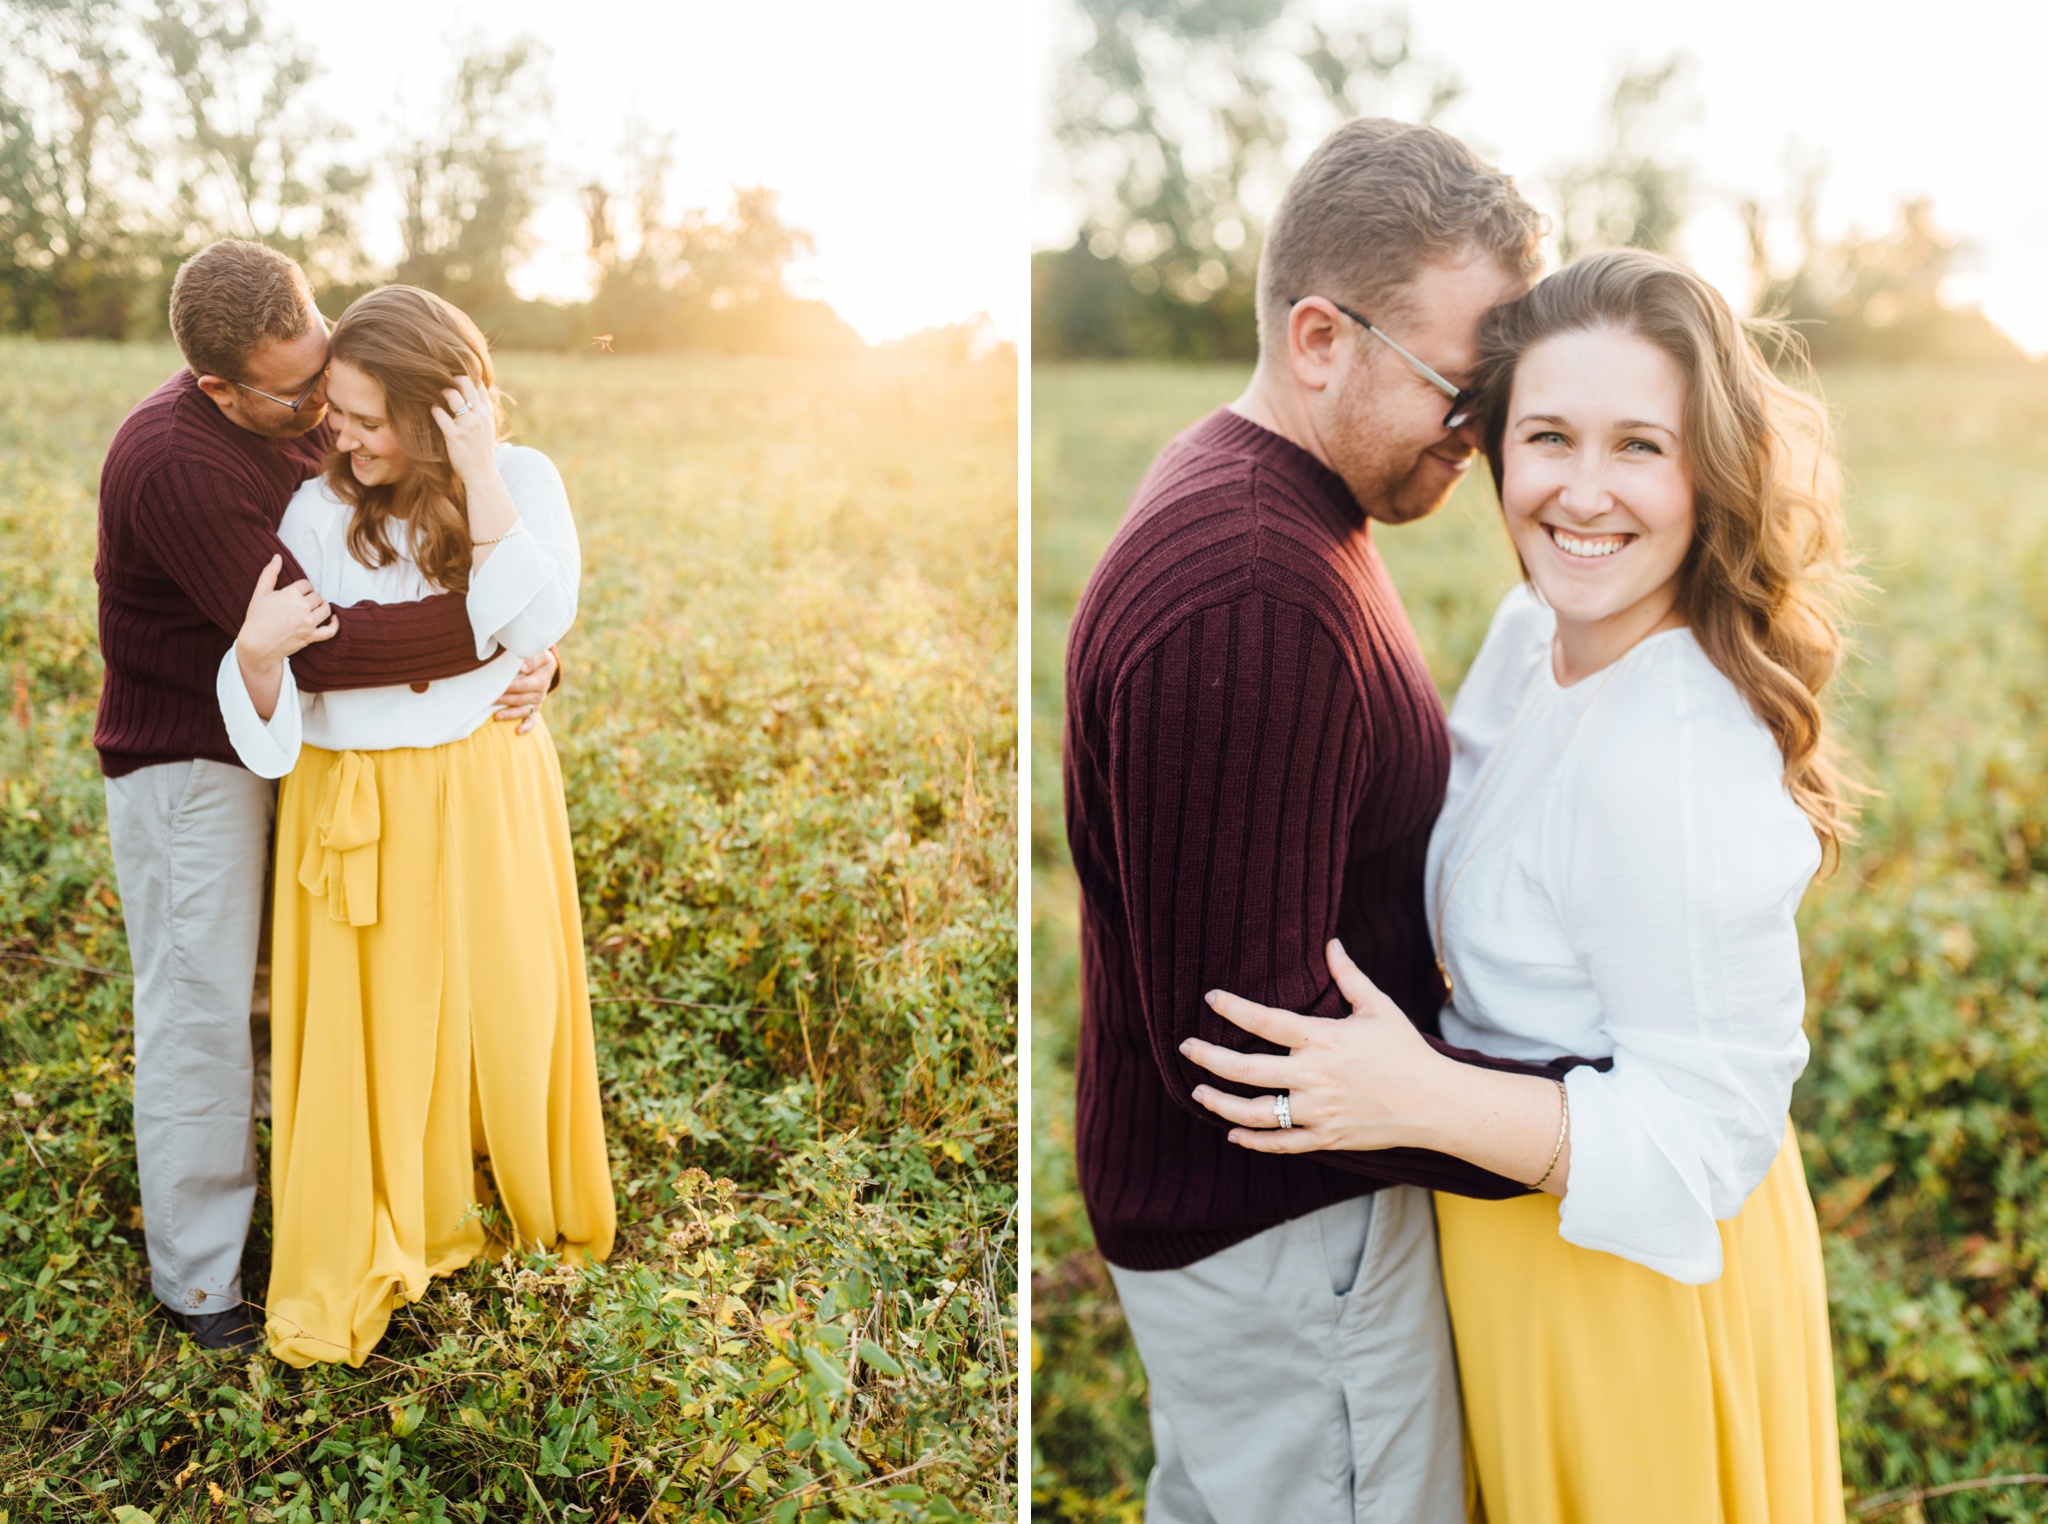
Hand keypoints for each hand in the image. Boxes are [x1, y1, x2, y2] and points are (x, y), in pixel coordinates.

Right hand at [236, 554, 336, 669]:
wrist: (256, 644)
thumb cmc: (256, 617)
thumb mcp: (260, 593)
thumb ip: (269, 573)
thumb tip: (277, 556)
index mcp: (290, 594)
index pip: (306, 584)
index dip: (302, 587)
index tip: (296, 592)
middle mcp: (302, 607)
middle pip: (317, 596)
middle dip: (311, 597)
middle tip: (302, 602)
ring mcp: (308, 623)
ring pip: (325, 609)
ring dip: (322, 607)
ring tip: (315, 607)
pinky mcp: (311, 637)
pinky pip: (330, 631)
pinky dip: (334, 624)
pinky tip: (333, 619)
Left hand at [430, 373, 498, 485]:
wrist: (482, 474)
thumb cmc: (481, 452)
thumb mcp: (487, 429)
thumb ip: (481, 411)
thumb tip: (470, 396)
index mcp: (486, 413)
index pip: (478, 385)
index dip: (466, 377)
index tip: (454, 378)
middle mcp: (479, 416)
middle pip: (465, 383)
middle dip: (451, 379)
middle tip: (441, 383)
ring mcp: (467, 425)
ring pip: (452, 395)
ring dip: (441, 392)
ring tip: (434, 395)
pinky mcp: (455, 436)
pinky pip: (440, 414)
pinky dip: (434, 409)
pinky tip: (433, 410)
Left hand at [492, 647, 554, 734]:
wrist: (544, 665)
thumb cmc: (536, 656)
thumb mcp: (538, 653)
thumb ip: (530, 659)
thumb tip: (521, 668)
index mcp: (542, 678)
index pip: (526, 684)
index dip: (512, 686)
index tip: (499, 685)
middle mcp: (541, 692)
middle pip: (522, 698)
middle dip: (505, 699)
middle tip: (490, 699)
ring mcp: (538, 701)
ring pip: (524, 710)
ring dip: (510, 714)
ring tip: (496, 716)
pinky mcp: (535, 708)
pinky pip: (532, 719)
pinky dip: (526, 726)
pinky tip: (518, 731)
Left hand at [1179, 939, 1450, 1154]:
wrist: (1435, 1102)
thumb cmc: (1405, 1050)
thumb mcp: (1378, 1007)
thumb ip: (1348, 976)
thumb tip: (1331, 942)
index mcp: (1323, 1039)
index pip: (1265, 1021)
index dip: (1233, 1008)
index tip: (1210, 998)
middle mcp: (1314, 1076)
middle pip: (1247, 1070)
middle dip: (1209, 1058)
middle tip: (1186, 1049)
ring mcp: (1318, 1111)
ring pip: (1255, 1112)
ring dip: (1220, 1103)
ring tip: (1198, 1093)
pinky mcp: (1326, 1137)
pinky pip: (1280, 1142)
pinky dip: (1253, 1140)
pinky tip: (1232, 1133)